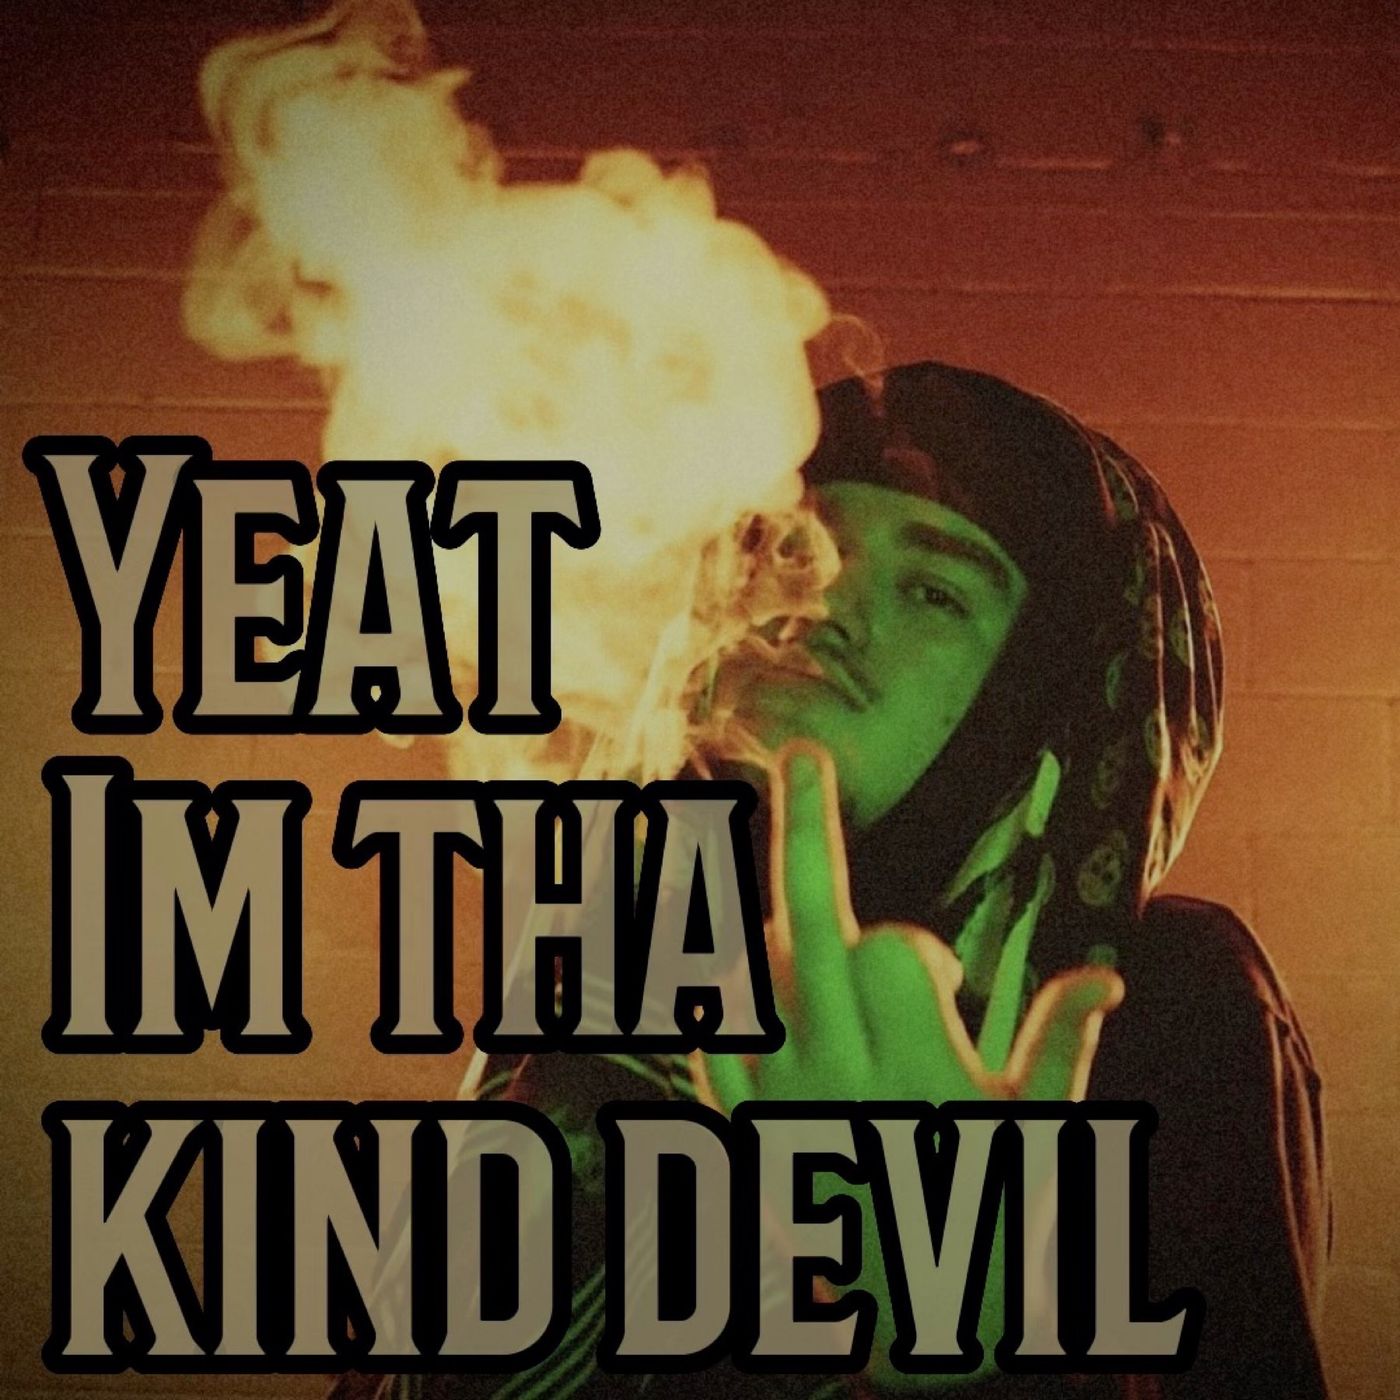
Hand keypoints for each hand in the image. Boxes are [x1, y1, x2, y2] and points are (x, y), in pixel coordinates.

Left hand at [695, 741, 1123, 1385]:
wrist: (911, 1317)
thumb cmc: (991, 1215)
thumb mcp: (1042, 1139)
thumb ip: (1062, 1048)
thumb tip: (1109, 974)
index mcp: (916, 1072)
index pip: (889, 948)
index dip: (920, 955)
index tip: (943, 996)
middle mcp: (835, 1076)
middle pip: (806, 923)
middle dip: (808, 827)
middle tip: (804, 750)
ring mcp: (773, 1097)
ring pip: (751, 966)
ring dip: (778, 941)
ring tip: (807, 964)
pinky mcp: (734, 1122)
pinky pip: (710, 1023)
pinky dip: (724, 987)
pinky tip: (747, 979)